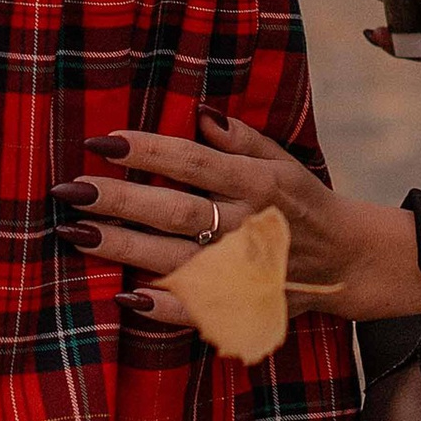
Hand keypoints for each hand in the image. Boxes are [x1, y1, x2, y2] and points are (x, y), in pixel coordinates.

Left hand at [56, 109, 420, 323]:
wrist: (349, 262)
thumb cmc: (304, 202)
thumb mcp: (283, 160)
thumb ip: (240, 138)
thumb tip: (198, 112)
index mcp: (259, 184)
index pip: (194, 162)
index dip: (148, 151)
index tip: (103, 141)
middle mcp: (249, 226)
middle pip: (175, 211)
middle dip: (120, 200)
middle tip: (72, 189)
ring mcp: (244, 270)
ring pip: (175, 259)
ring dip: (123, 249)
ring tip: (76, 234)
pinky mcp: (242, 304)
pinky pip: (197, 309)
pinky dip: (162, 306)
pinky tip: (124, 296)